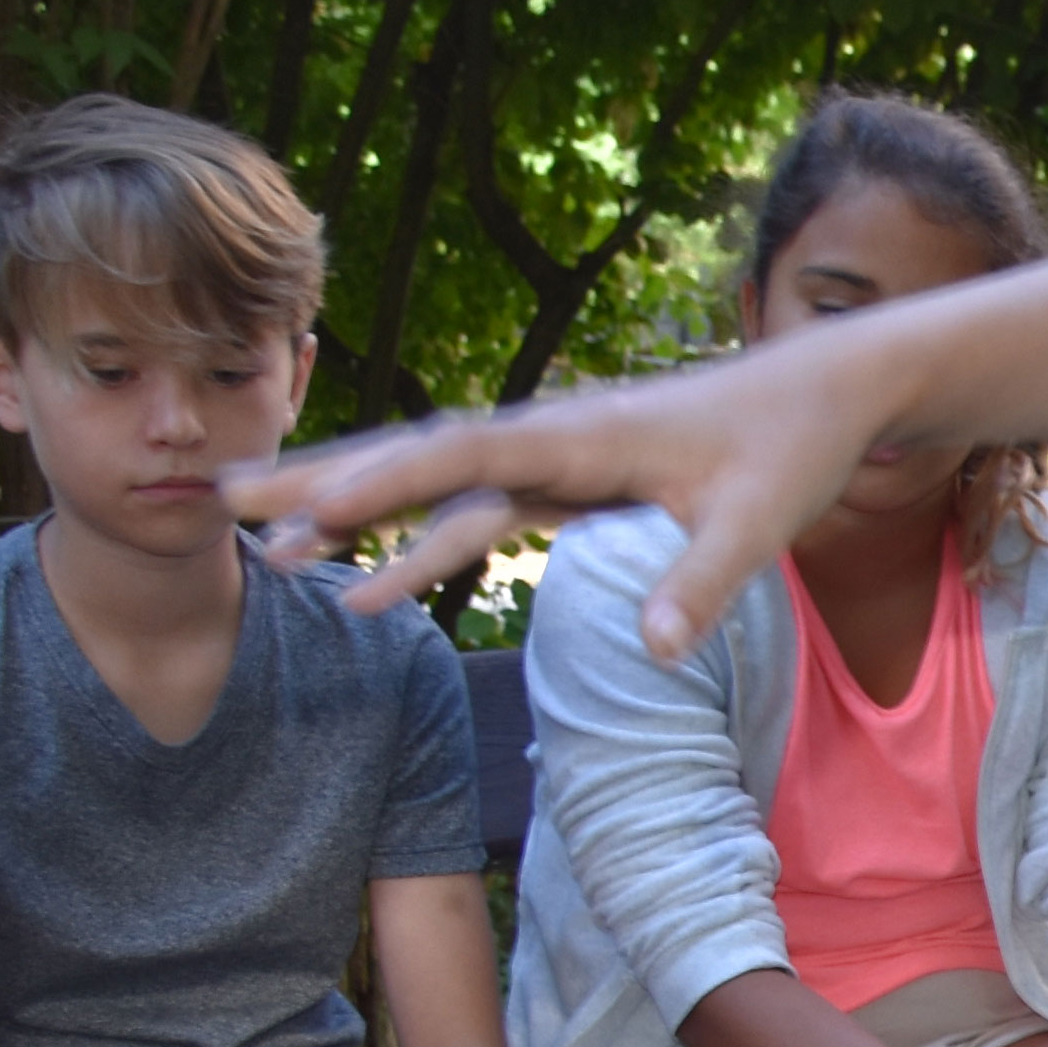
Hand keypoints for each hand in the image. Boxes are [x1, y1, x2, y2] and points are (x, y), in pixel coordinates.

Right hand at [227, 321, 902, 657]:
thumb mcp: (759, 521)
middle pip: (417, 458)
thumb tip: (652, 652)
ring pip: (431, 485)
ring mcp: (553, 458)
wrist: (824, 394)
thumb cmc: (792, 449)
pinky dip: (409, 533)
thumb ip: (700, 583)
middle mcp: (552, 437)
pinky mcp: (567, 481)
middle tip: (223, 503)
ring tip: (263, 550)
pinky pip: (469, 510)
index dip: (388, 481)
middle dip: (322, 483)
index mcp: (585, 434)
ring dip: (348, 513)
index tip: (312, 505)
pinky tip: (363, 574)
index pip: (466, 453)